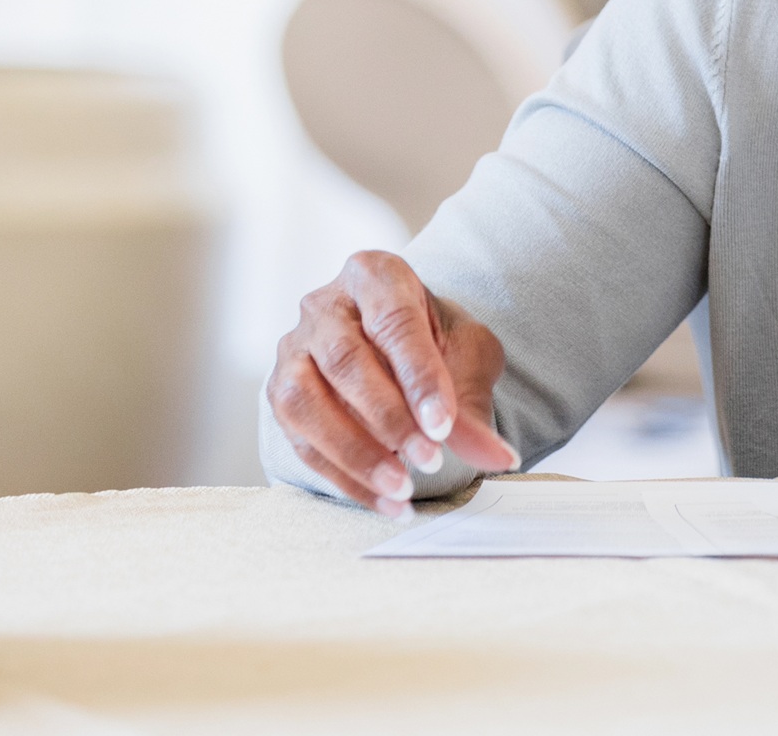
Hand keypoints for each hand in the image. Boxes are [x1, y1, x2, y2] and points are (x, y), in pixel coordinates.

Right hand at [267, 251, 521, 515]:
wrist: (399, 346)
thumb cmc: (436, 341)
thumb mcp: (469, 356)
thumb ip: (474, 403)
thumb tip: (499, 458)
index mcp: (376, 276)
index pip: (394, 322)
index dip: (418, 377)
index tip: (443, 427)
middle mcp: (324, 306)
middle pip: (345, 361)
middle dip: (388, 418)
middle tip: (429, 460)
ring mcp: (292, 349)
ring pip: (306, 402)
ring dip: (356, 453)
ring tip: (402, 487)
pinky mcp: (278, 393)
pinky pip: (300, 441)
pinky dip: (344, 478)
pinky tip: (384, 502)